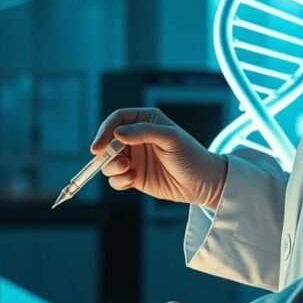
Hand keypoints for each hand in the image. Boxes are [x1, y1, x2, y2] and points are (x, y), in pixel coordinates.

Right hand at [91, 108, 227, 208]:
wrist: (203, 183)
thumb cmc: (191, 155)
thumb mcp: (171, 138)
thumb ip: (144, 132)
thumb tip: (118, 133)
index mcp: (146, 121)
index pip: (117, 120)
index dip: (105, 131)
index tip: (98, 146)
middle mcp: (136, 138)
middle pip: (108, 141)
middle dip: (105, 152)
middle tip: (112, 161)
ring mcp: (134, 158)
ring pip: (108, 161)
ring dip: (111, 167)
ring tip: (127, 171)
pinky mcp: (134, 176)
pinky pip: (115, 178)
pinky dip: (118, 181)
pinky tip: (132, 181)